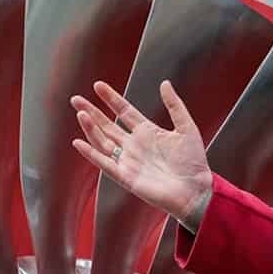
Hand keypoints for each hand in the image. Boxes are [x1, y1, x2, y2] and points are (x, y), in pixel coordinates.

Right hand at [70, 80, 213, 227]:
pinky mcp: (125, 177)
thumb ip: (175, 105)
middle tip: (76, 99)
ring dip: (90, 128)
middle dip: (91, 111)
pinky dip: (91, 154)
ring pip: (103, 141)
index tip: (98, 85)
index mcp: (147, 132)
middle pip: (107, 125)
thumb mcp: (187, 128)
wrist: (196, 190)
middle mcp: (134, 145)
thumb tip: (164, 83)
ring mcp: (128, 161)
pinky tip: (79, 143)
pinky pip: (105, 163)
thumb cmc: (194, 162)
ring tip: (81, 114)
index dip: (111, 98)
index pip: (124, 111)